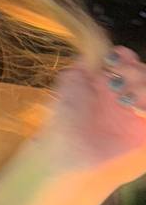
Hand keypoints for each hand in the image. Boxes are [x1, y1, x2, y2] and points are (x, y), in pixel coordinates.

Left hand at [36, 45, 145, 190]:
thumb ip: (84, 65)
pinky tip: (137, 109)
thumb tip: (93, 52)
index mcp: (106, 84)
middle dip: (135, 71)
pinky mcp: (144, 132)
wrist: (71, 152)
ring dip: (143, 86)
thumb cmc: (66, 118)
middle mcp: (124, 97)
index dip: (125, 58)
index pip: (126, 62)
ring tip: (127, 100)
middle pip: (143, 73)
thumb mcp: (69, 83)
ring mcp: (136, 115)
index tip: (116, 58)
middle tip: (119, 79)